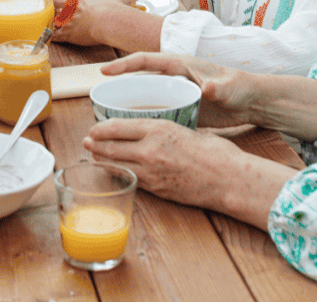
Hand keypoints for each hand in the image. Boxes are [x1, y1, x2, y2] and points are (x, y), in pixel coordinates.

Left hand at [46, 0, 142, 45]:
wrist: (108, 20)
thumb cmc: (112, 8)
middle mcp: (68, 2)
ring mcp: (65, 17)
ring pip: (45, 14)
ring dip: (38, 15)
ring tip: (26, 14)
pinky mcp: (66, 32)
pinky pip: (51, 34)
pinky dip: (45, 35)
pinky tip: (38, 35)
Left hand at [83, 117, 243, 209]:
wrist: (229, 179)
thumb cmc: (216, 151)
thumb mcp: (188, 128)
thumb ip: (167, 129)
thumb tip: (155, 129)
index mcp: (159, 129)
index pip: (118, 126)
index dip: (101, 128)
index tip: (93, 128)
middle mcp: (151, 149)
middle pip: (112, 146)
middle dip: (95, 144)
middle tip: (86, 141)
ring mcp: (153, 171)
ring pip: (118, 164)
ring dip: (103, 160)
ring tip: (94, 155)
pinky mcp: (158, 189)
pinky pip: (132, 179)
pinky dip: (119, 173)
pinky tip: (115, 170)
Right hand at [101, 52, 253, 128]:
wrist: (251, 102)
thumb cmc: (238, 86)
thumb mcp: (227, 85)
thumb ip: (217, 86)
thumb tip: (207, 87)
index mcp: (179, 65)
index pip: (145, 61)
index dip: (123, 65)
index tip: (104, 72)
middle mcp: (173, 78)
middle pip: (139, 81)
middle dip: (118, 89)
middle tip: (99, 102)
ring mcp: (175, 94)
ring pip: (145, 99)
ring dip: (129, 108)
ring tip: (110, 123)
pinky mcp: (180, 109)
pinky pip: (156, 114)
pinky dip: (144, 122)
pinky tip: (134, 136)